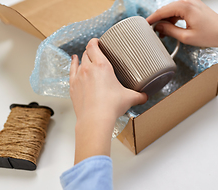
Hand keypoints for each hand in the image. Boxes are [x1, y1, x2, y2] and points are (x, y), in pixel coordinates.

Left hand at [69, 38, 147, 163]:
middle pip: (86, 53)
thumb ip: (139, 96)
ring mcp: (78, 77)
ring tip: (82, 55)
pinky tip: (73, 63)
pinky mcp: (73, 87)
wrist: (95, 119)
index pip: (94, 46)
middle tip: (96, 52)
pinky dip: (73, 65)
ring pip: (78, 61)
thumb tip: (145, 96)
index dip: (95, 42)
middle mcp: (88, 68)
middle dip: (91, 51)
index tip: (98, 41)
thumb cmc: (111, 107)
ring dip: (81, 57)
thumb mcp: (129, 99)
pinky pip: (71, 71)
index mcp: (102, 65)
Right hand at [146, 0, 217, 55]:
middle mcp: (190, 2)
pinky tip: (172, 27)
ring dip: (167, 19)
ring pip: (174, 9)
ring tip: (162, 32)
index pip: (163, 10)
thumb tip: (159, 27)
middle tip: (152, 30)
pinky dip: (174, 18)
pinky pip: (181, 10)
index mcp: (186, 7)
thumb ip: (170, 31)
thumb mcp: (186, 37)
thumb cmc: (211, 35)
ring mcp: (194, 3)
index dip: (153, 18)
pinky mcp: (196, 7)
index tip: (145, 23)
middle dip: (159, 19)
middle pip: (168, 8)